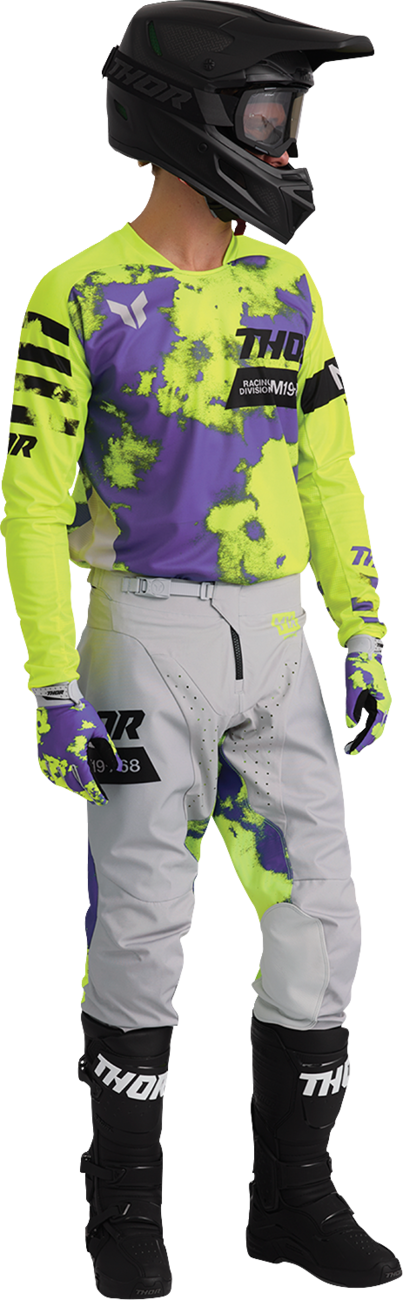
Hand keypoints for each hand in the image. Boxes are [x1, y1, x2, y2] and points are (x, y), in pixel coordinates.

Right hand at [34, 686, 122, 802]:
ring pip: (58, 781)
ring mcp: (48, 756)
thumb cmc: (77, 711)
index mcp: (74, 754)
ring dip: (70, 787)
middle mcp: (59, 758)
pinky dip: (56, 779)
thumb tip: (118, 765)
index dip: (94, 794)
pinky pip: (47, 772)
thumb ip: (108, 750)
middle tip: (93, 796)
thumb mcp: (98, 730)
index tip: (101, 800)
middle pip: (72, 784)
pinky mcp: (42, 752)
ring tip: (80, 789)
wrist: (56, 700)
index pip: (86, 782)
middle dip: (84, 793)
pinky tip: (62, 779)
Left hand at [342, 637, 391, 756]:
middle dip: (364, 742)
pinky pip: (370, 717)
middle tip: (350, 752)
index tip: (353, 751)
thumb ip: (352, 707)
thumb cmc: (361, 665)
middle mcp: (384, 704)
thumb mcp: (353, 686)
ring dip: (363, 736)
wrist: (365, 649)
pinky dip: (363, 727)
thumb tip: (350, 726)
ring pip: (374, 725)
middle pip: (376, 729)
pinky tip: (354, 732)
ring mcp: (380, 701)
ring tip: (350, 746)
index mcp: (383, 702)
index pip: (374, 728)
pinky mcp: (374, 698)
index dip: (364, 741)